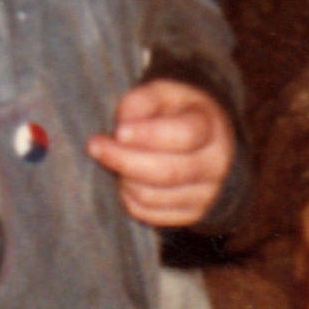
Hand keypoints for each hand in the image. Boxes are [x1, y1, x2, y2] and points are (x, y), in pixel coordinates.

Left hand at [87, 77, 233, 231]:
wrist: (205, 142)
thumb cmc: (177, 112)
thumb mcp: (163, 93)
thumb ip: (141, 101)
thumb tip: (122, 128)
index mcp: (211, 127)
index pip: (184, 136)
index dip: (148, 135)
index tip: (118, 131)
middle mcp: (215, 164)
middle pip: (166, 172)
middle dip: (123, 159)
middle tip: (94, 145)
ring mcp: (206, 194)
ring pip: (154, 196)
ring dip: (124, 178)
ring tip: (113, 158)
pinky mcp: (191, 215)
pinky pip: (150, 214)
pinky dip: (129, 198)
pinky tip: (126, 178)